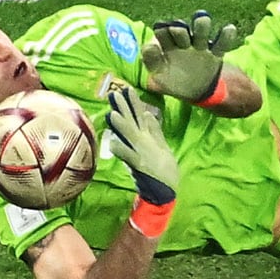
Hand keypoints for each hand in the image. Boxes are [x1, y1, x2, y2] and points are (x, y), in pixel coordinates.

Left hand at [106, 85, 178, 216]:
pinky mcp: (139, 165)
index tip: (126, 89)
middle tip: (114, 93)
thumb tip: (147, 114)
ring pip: (130, 136)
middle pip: (133, 121)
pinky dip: (121, 149)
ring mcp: (142, 153)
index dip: (134, 102)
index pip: (140, 115)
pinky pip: (128, 156)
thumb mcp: (162, 146)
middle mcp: (145, 142)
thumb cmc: (163, 169)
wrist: (166, 190)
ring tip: (113, 113)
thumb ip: (155, 131)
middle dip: (124, 107)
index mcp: (150, 137)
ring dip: (121, 125)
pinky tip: (113, 143)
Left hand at [143, 11, 238, 104]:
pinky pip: (221, 43)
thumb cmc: (172, 80)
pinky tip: (229, 28)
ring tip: (202, 18)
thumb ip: (151, 60)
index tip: (160, 31)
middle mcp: (183, 42)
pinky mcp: (215, 54)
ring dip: (201, 25)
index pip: (162, 32)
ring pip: (201, 31)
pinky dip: (226, 36)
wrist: (194, 91)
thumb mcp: (157, 76)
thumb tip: (149, 45)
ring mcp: (199, 46)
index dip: (161, 30)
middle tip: (179, 31)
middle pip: (181, 29)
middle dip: (179, 30)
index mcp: (167, 45)